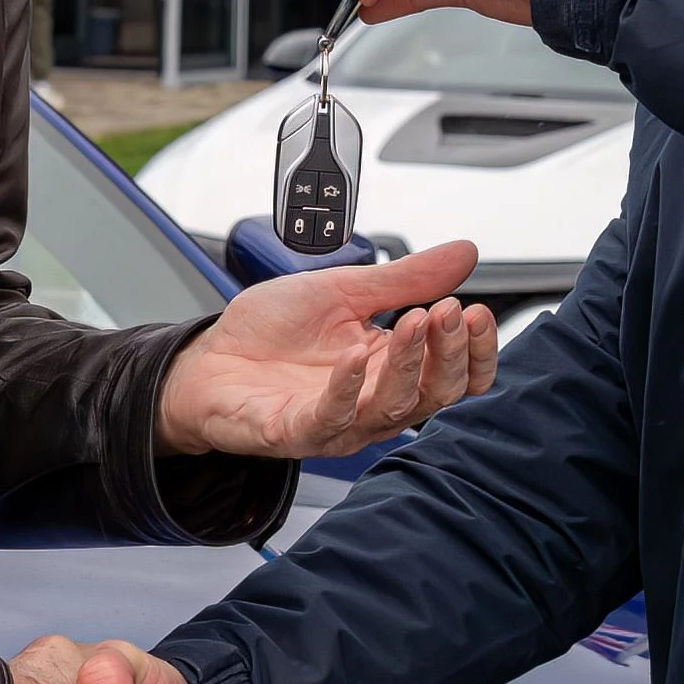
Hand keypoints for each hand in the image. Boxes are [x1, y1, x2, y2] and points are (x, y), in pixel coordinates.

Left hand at [159, 242, 497, 458]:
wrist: (207, 359)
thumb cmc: (272, 332)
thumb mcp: (344, 289)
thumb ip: (405, 278)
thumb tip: (464, 253)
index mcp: (390, 366)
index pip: (455, 374)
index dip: (475, 349)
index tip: (476, 310)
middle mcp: (372, 400)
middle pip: (436, 393)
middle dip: (450, 352)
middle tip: (448, 311)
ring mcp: (337, 420)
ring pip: (394, 407)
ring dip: (410, 363)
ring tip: (416, 319)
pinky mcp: (296, 430)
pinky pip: (331, 417)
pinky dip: (347, 386)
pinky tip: (356, 353)